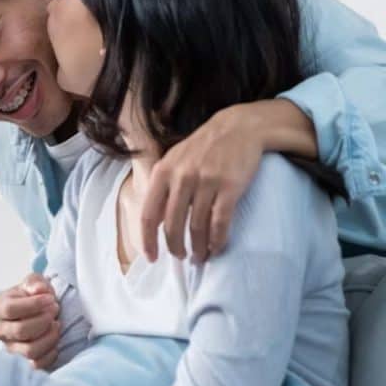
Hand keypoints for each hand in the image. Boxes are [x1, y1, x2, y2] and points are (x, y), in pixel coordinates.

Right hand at [0, 273, 59, 369]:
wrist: (38, 311)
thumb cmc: (33, 296)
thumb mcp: (34, 282)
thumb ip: (35, 282)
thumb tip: (39, 290)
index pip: (11, 310)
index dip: (33, 305)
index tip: (50, 299)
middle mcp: (1, 331)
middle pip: (21, 331)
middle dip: (43, 320)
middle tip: (55, 310)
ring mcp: (11, 348)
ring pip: (30, 350)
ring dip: (49, 337)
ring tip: (57, 324)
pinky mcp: (23, 362)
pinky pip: (37, 364)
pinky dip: (51, 353)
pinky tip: (56, 340)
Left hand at [141, 103, 264, 262]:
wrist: (238, 127)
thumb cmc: (202, 148)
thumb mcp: (174, 160)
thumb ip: (162, 187)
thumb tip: (154, 220)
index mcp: (163, 172)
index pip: (149, 214)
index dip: (148, 240)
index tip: (151, 257)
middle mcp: (182, 178)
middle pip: (173, 225)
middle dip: (175, 247)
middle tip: (181, 258)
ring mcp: (206, 182)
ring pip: (197, 226)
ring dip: (198, 247)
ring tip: (199, 257)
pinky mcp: (229, 186)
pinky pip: (220, 221)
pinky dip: (217, 239)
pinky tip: (216, 247)